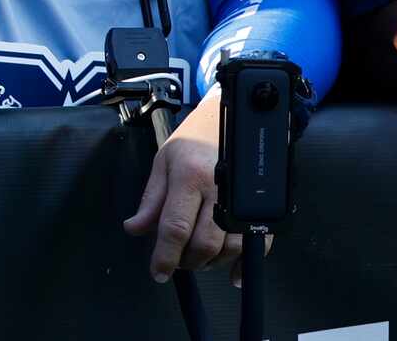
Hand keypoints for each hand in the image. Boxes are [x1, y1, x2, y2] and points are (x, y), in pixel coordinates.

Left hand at [122, 93, 244, 279]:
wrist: (229, 122)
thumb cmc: (192, 141)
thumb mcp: (163, 162)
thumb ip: (151, 199)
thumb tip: (134, 229)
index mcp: (190, 177)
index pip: (175, 227)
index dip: (165, 255)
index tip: (157, 273)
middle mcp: (220, 192)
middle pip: (204, 244)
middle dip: (187, 261)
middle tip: (176, 260)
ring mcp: (245, 201)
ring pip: (230, 249)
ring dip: (211, 263)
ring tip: (197, 258)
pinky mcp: (262, 208)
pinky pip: (257, 246)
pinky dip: (243, 265)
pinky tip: (233, 275)